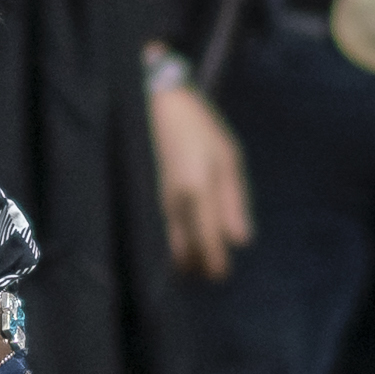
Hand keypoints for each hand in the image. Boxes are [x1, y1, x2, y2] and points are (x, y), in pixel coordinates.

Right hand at [150, 80, 251, 280]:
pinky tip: (167, 242)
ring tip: (188, 260)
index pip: (207, 243)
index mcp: (197, 190)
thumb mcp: (227, 154)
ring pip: (162, 246)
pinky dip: (160, 242)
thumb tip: (240, 240)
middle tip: (205, 270)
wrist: (149, 97)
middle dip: (195, 265)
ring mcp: (148, 200)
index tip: (220, 276)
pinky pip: (149, 231)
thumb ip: (234, 200)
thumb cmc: (196, 124)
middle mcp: (170, 202)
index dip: (214, 265)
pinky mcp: (134, 196)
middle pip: (182, 252)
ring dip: (177, 258)